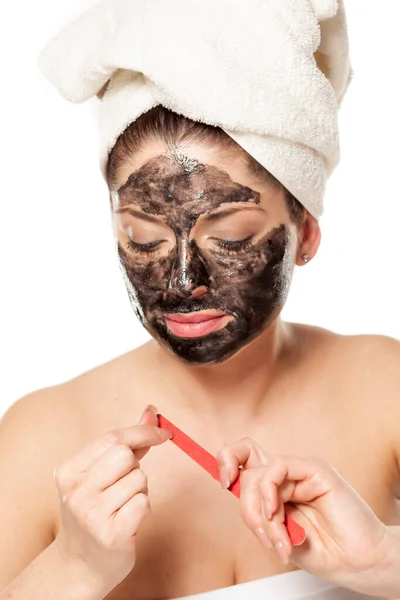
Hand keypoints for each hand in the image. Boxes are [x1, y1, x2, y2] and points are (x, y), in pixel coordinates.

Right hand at [53, 405, 171, 595]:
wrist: (80, 564)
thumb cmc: (95, 511)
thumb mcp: (100, 474)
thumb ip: (128, 442)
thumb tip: (152, 411)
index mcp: (69, 471)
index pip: (112, 438)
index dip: (143, 431)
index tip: (164, 432)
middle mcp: (76, 491)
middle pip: (126, 456)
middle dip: (135, 466)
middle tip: (124, 485)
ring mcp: (92, 514)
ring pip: (139, 479)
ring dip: (140, 490)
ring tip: (123, 505)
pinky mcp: (111, 535)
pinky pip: (144, 503)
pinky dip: (143, 508)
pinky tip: (128, 520)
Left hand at [217, 438, 390, 593]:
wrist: (354, 562)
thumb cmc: (320, 550)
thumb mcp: (276, 534)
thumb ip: (257, 511)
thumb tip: (232, 487)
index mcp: (273, 487)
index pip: (243, 458)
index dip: (226, 460)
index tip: (223, 482)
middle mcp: (284, 476)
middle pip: (245, 466)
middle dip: (246, 506)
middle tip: (261, 531)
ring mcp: (299, 470)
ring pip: (258, 474)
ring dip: (262, 512)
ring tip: (279, 538)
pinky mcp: (315, 468)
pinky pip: (279, 465)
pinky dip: (270, 490)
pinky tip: (277, 512)